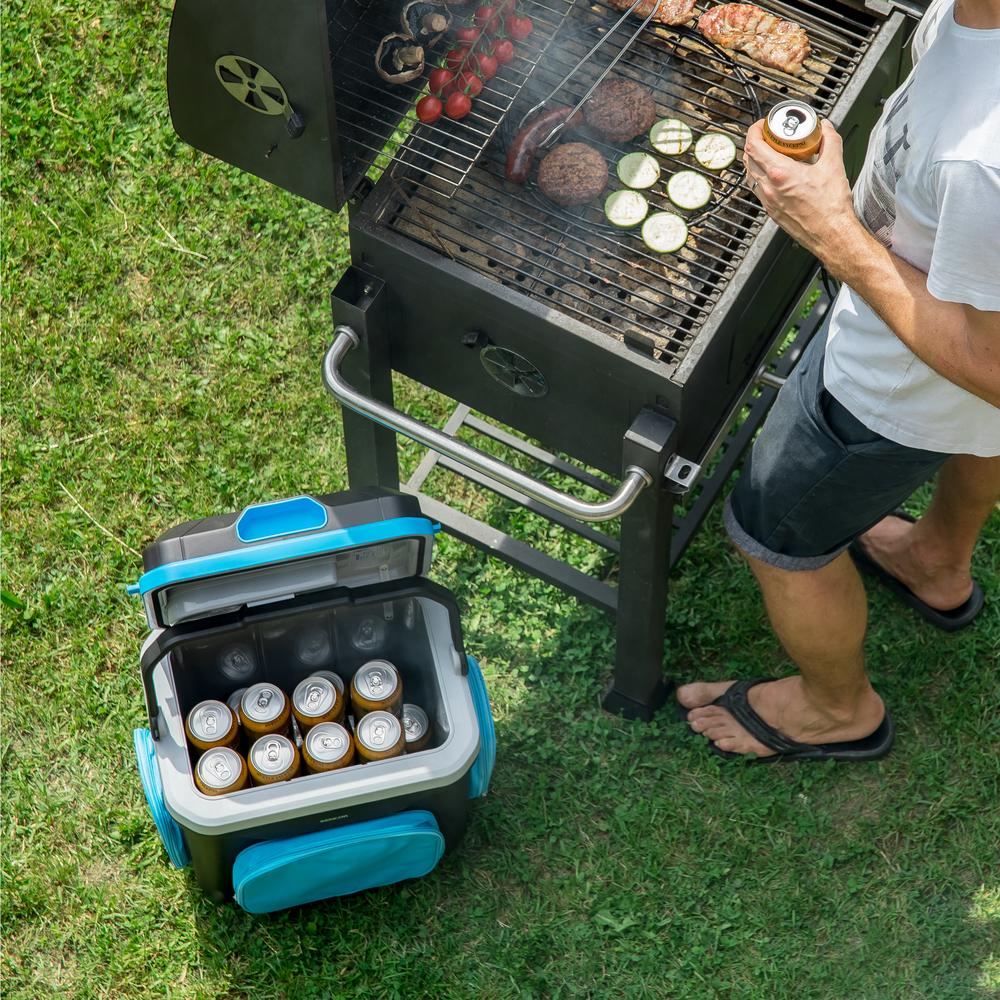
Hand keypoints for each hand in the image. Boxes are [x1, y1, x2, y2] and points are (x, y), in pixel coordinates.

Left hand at [742, 118, 859, 262]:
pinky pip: (758, 189)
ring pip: (751, 175)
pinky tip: (777, 174)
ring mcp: (767, 201)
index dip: (754, 130)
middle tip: (768, 136)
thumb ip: (829, 141)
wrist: (831, 234)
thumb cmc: (831, 207)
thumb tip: (826, 128)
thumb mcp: (833, 165)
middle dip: (755, 143)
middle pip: (748, 159)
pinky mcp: (771, 211)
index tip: (762, 125)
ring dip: (757, 160)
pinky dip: (762, 176)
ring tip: (772, 153)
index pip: (753, 145)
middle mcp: (768, 188)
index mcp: (780, 174)